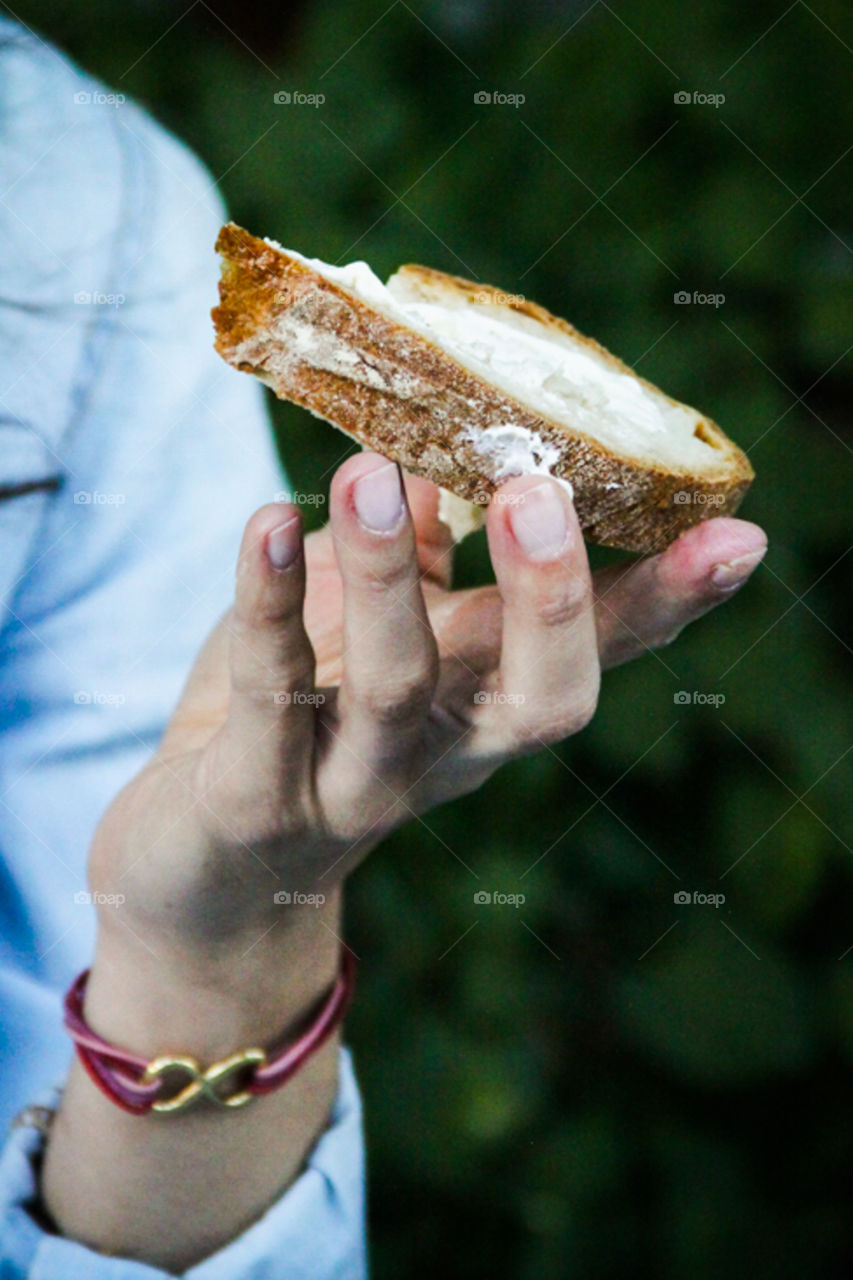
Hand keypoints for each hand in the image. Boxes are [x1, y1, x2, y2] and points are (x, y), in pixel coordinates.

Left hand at [87, 453, 765, 976]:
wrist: (206, 866)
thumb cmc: (303, 716)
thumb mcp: (373, 632)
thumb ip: (411, 553)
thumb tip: (429, 442)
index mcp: (490, 702)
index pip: (599, 654)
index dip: (668, 603)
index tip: (736, 534)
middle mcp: (446, 752)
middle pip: (538, 701)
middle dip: (549, 600)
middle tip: (539, 492)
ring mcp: (357, 784)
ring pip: (395, 687)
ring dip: (388, 578)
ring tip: (371, 470)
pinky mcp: (259, 798)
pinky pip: (270, 691)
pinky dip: (270, 600)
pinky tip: (269, 522)